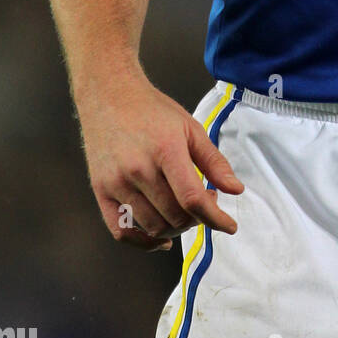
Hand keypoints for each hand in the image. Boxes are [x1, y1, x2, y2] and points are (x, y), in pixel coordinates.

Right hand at [77, 73, 244, 250]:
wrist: (109, 95)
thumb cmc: (153, 111)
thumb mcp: (191, 127)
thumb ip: (214, 161)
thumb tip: (236, 191)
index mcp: (165, 149)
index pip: (192, 198)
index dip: (215, 218)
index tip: (230, 226)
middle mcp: (138, 168)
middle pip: (175, 216)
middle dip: (198, 219)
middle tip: (204, 204)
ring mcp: (116, 182)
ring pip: (153, 227)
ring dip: (176, 229)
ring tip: (185, 213)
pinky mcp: (100, 191)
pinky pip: (122, 232)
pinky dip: (144, 242)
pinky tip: (160, 239)